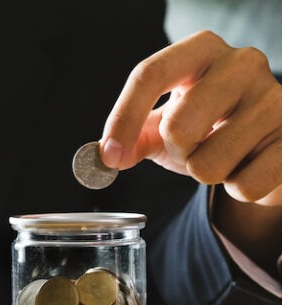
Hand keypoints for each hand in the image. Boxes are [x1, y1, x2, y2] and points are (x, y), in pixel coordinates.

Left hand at [100, 31, 281, 205]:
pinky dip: (237, 188)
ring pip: (209, 164)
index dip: (123, 119)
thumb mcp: (165, 123)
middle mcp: (242, 63)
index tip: (109, 155)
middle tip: (190, 148)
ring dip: (205, 173)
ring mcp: (275, 99)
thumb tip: (105, 156)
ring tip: (222, 156)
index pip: (149, 74)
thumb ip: (133, 137)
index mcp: (201, 49)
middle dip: (174, 151)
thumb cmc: (208, 127)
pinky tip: (248, 166)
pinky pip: (244, 185)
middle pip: (177, 125)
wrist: (266, 144)